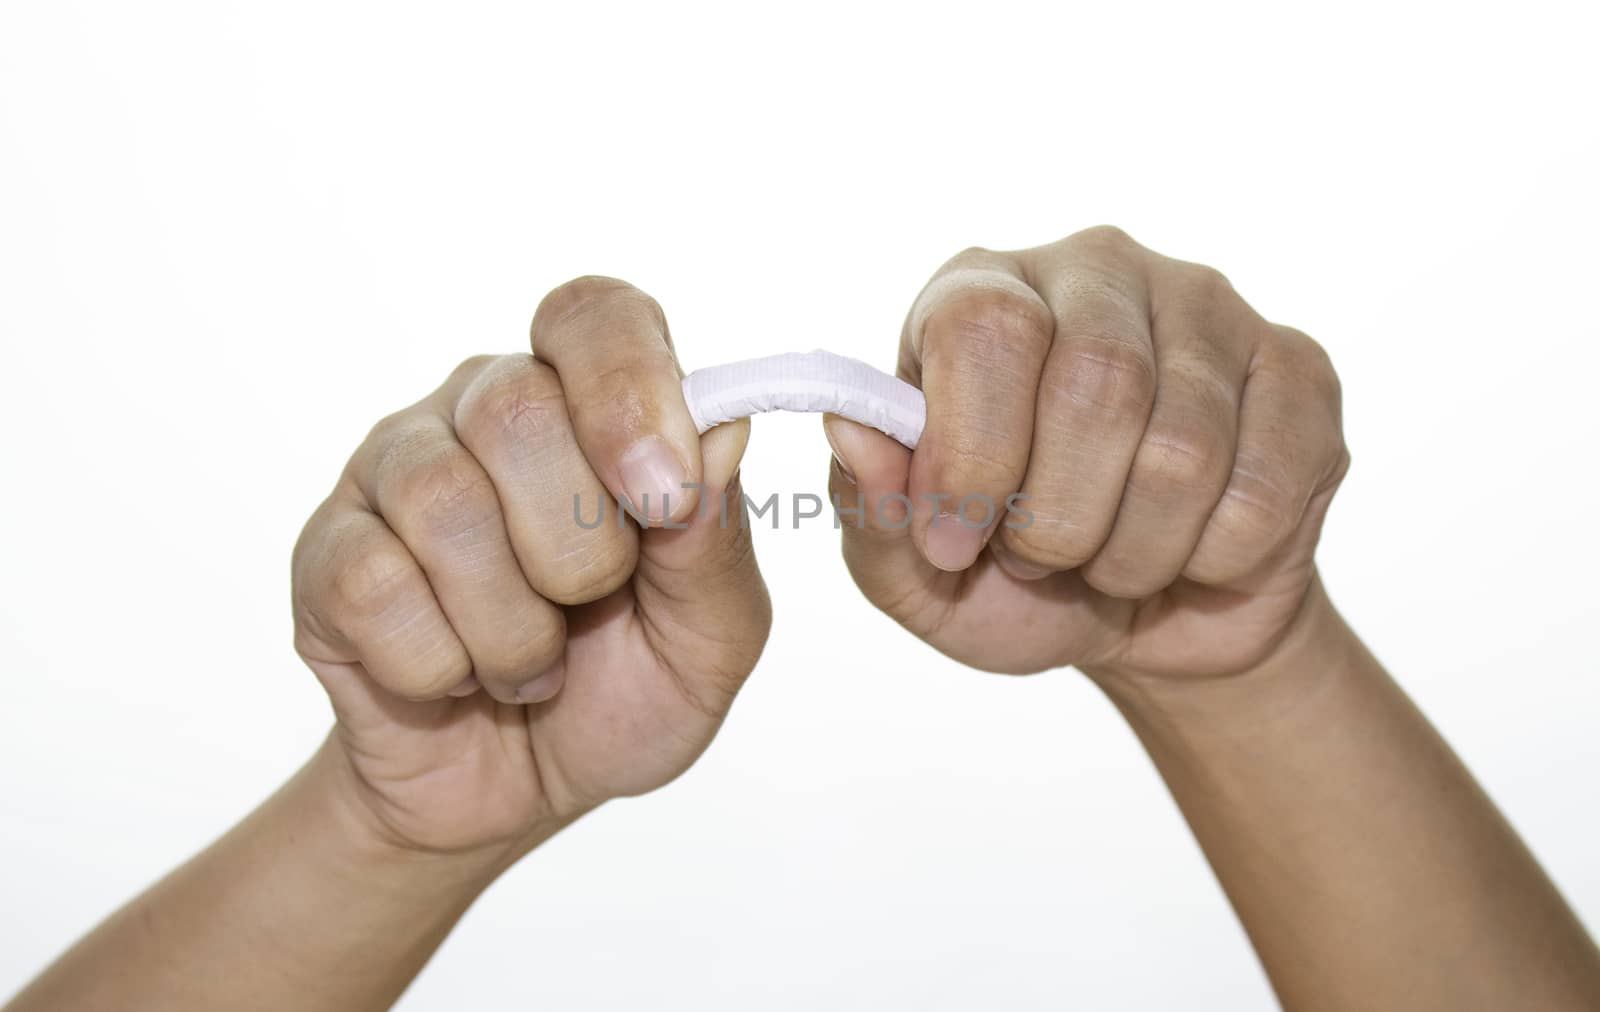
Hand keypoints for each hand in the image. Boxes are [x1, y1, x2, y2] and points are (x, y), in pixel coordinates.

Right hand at [292, 277, 769, 855]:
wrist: (514, 794)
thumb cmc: (623, 692)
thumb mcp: (709, 637)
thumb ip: (717, 538)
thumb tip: (720, 427)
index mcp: (588, 404)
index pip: (594, 315)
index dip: (629, 387)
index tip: (664, 499)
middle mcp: (481, 411)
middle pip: (515, 406)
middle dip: (580, 547)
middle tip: (591, 609)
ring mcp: (393, 474)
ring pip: (442, 501)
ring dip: (513, 627)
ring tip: (532, 664)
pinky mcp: (327, 554)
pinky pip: (374, 586)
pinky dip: (441, 666)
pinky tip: (458, 678)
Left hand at [824, 226, 1347, 682]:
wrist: (1145, 620)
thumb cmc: (1010, 579)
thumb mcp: (916, 571)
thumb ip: (874, 506)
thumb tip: (852, 427)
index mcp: (982, 290)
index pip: (985, 329)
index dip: (971, 456)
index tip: (955, 544)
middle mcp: (1097, 270)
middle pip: (1098, 384)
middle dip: (1058, 521)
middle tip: (1041, 559)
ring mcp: (1210, 307)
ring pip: (1185, 450)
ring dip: (1132, 554)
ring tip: (1108, 559)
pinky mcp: (1298, 369)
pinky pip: (1261, 491)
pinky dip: (1210, 563)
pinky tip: (1189, 552)